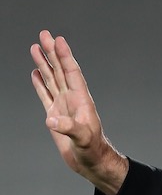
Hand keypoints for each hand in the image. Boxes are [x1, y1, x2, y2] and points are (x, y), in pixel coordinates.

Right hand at [31, 30, 127, 194]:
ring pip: (52, 79)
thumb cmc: (92, 150)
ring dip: (45, 64)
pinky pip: (46, 94)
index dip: (65, 56)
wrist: (91, 161)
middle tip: (44, 33)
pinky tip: (36, 73)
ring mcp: (64, 106)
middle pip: (61, 70)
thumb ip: (69, 128)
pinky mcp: (56, 115)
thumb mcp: (83, 138)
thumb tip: (51, 120)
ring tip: (36, 47)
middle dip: (52, 53)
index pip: (72, 72)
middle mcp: (72, 99)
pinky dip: (40, 83)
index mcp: (81, 100)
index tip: (58, 40)